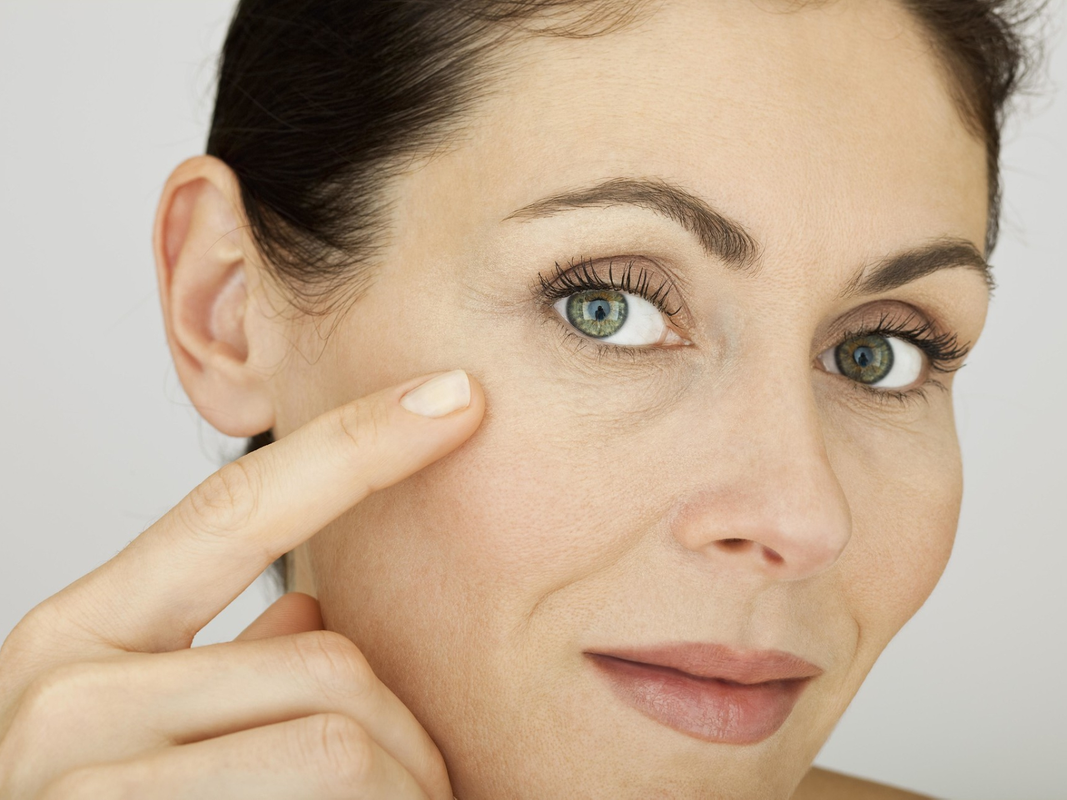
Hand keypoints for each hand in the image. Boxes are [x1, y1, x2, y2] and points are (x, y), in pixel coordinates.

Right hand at [0, 370, 482, 798]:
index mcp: (78, 638)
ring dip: (400, 793)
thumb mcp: (137, 730)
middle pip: (330, 662)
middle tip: (416, 788)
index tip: (454, 397)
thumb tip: (310, 607)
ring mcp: (85, 784)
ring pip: (344, 744)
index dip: (357, 444)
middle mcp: (64, 696)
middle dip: (405, 733)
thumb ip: (225, 667)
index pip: (239, 505)